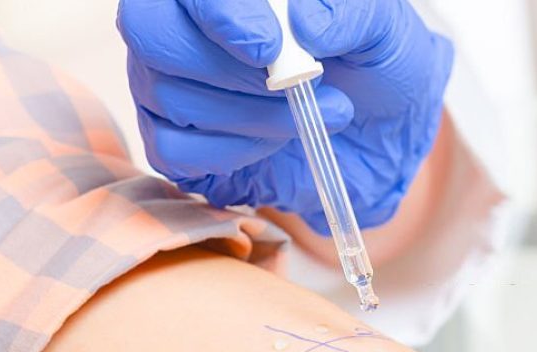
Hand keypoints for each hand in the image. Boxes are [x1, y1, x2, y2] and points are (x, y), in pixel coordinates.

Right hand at [117, 0, 452, 233]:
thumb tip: (304, 22)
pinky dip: (231, 153)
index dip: (220, 16)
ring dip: (252, 115)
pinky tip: (274, 140)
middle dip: (227, 71)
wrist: (383, 129)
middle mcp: (183, 24)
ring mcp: (170, 81)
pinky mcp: (176, 140)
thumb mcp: (385, 30)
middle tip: (295, 87)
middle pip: (151, 35)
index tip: (269, 48)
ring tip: (316, 111)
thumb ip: (353, 14)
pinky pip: (172, 152)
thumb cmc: (374, 62)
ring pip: (170, 98)